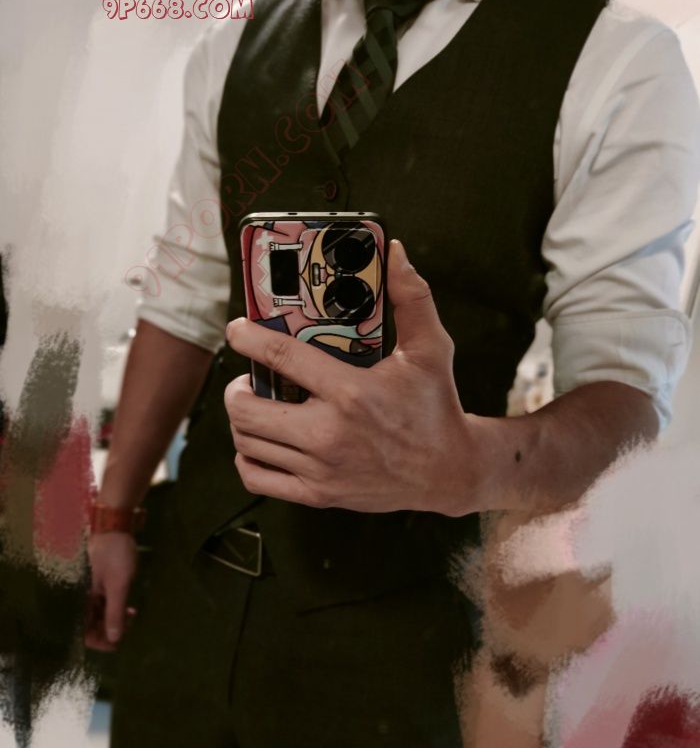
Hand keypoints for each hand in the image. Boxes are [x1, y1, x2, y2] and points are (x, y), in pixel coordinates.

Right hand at [85, 531, 137, 650]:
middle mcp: (80, 598)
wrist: (115, 526)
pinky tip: (128, 607)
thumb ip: (115, 612)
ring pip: (97, 615)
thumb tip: (114, 638)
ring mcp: (88, 591)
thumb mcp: (119, 585)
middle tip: (131, 624)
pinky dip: (114, 609)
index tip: (119, 642)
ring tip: (132, 614)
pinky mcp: (96, 584)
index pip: (82, 632)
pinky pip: (101, 604)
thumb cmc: (116, 555)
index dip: (100, 641)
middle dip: (110, 630)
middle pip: (89, 626)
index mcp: (81, 599)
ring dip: (114, 620)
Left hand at [224, 239, 478, 515]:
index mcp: (352, 392)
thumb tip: (394, 253)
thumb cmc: (436, 406)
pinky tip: (261, 441)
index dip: (248, 337)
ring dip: (241, 419)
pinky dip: (247, 458)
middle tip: (248, 377)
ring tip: (255, 405)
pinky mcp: (319, 494)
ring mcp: (321, 469)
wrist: (449, 472)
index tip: (236, 328)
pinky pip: (257, 477)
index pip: (281, 358)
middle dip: (236, 387)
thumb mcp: (431, 349)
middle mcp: (330, 433)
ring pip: (247, 441)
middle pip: (247, 408)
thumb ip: (412, 298)